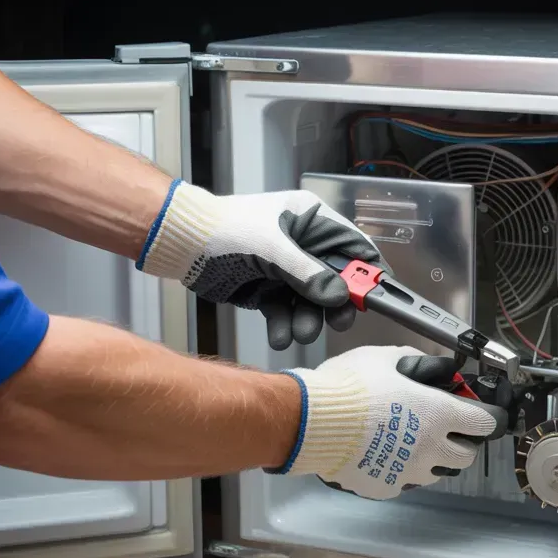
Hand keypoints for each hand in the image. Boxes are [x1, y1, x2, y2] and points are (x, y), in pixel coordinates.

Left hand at [137, 181, 386, 348]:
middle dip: (334, 304)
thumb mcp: (272, 248)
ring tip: (299, 333)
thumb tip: (339, 295)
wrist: (182, 243)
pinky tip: (280, 336)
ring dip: (307, 320)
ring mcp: (285, 269)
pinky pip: (285, 312)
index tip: (375, 298)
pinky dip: (284, 326)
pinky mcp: (268, 290)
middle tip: (336, 323)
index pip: (354, 247)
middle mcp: (303, 245)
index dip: (368, 272)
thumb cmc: (224, 229)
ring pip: (310, 302)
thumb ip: (308, 273)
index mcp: (311, 221)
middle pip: (336, 280)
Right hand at [275, 346, 509, 499]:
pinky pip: (406, 481)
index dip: (486, 417)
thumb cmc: (351, 386)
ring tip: (414, 442)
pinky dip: (403, 470)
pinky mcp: (387, 487)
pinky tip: (386, 454)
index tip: (480, 413)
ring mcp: (410, 472)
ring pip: (439, 473)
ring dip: (436, 459)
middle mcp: (431, 448)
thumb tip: (440, 368)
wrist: (312, 422)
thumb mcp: (388, 359)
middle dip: (462, 442)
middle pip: (467, 455)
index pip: (486, 424)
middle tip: (446, 429)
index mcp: (439, 414)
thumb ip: (421, 364)